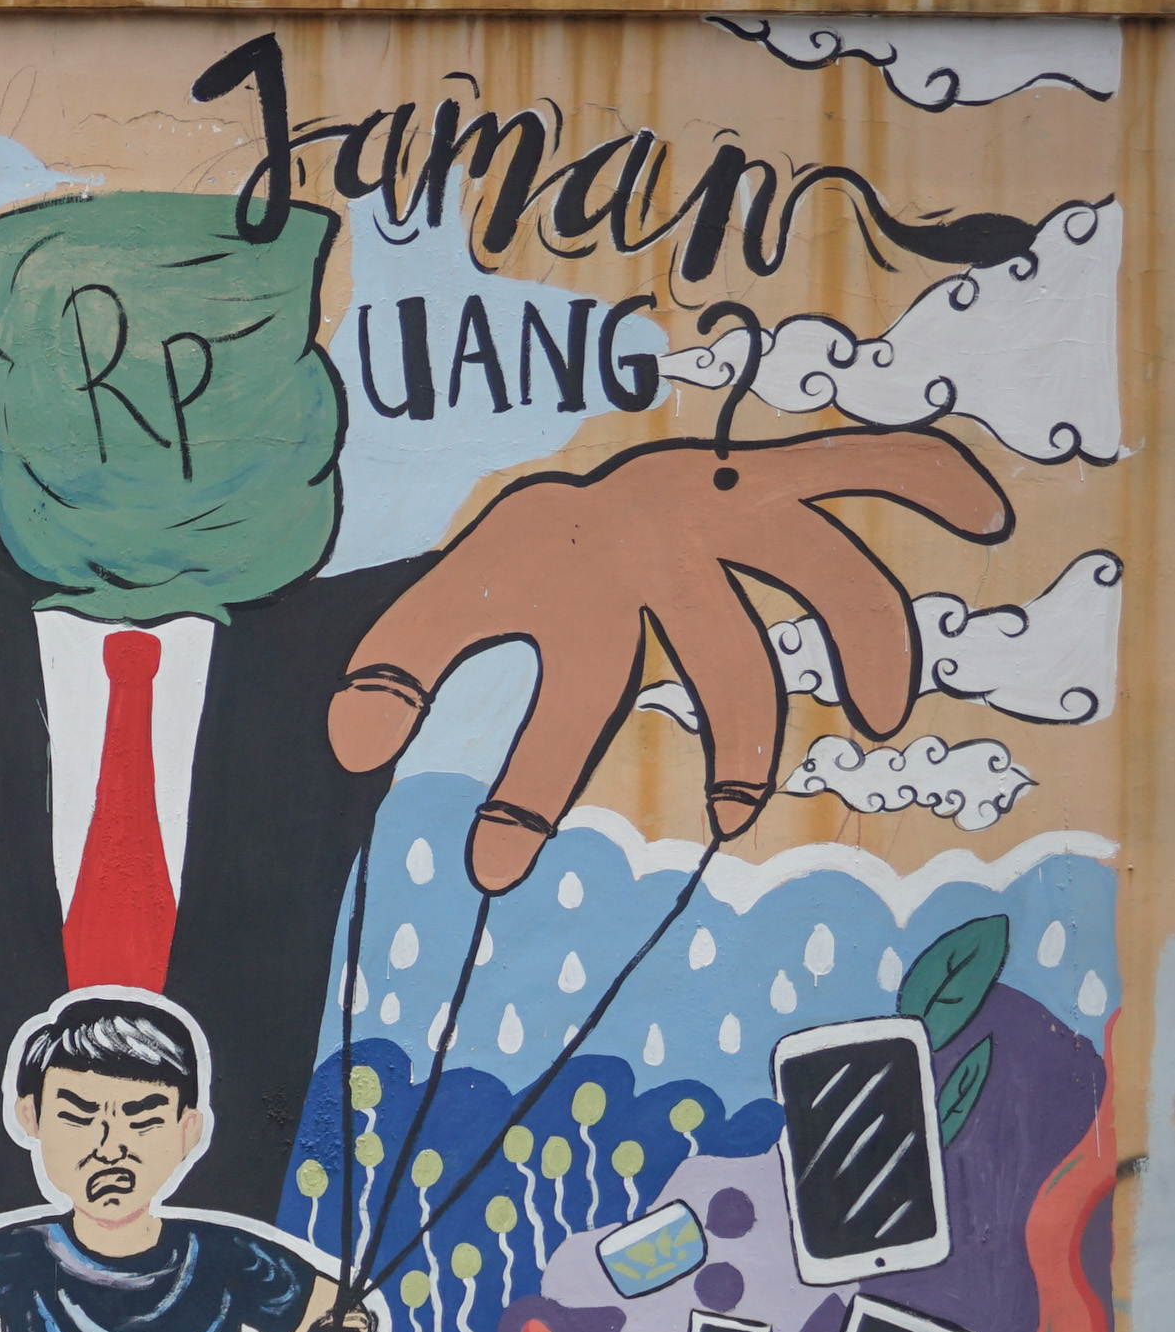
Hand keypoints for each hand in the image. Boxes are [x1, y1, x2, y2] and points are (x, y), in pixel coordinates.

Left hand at [327, 432, 1009, 892]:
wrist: (554, 459)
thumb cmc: (519, 555)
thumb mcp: (442, 602)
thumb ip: (394, 671)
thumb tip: (350, 749)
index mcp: (575, 587)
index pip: (557, 703)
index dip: (521, 791)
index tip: (493, 873)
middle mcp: (663, 545)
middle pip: (725, 656)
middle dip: (734, 745)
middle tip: (728, 821)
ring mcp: (729, 504)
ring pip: (822, 575)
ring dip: (864, 645)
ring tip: (874, 723)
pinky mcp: (779, 472)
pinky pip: (872, 457)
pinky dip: (931, 476)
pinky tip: (981, 519)